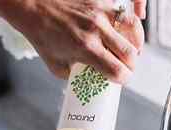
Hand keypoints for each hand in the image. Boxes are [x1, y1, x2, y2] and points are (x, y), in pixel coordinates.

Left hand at [0, 0, 145, 82]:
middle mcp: (96, 31)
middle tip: (125, 69)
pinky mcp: (101, 2)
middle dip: (131, 66)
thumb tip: (91, 79)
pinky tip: (127, 34)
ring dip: (136, 45)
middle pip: (129, 54)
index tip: (120, 81)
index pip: (117, 71)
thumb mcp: (56, 65)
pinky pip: (124, 14)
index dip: (123, 80)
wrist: (34, 8)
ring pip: (133, 31)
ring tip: (132, 52)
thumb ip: (76, 74)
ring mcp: (100, 14)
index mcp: (85, 49)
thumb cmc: (42, 36)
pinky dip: (131, 26)